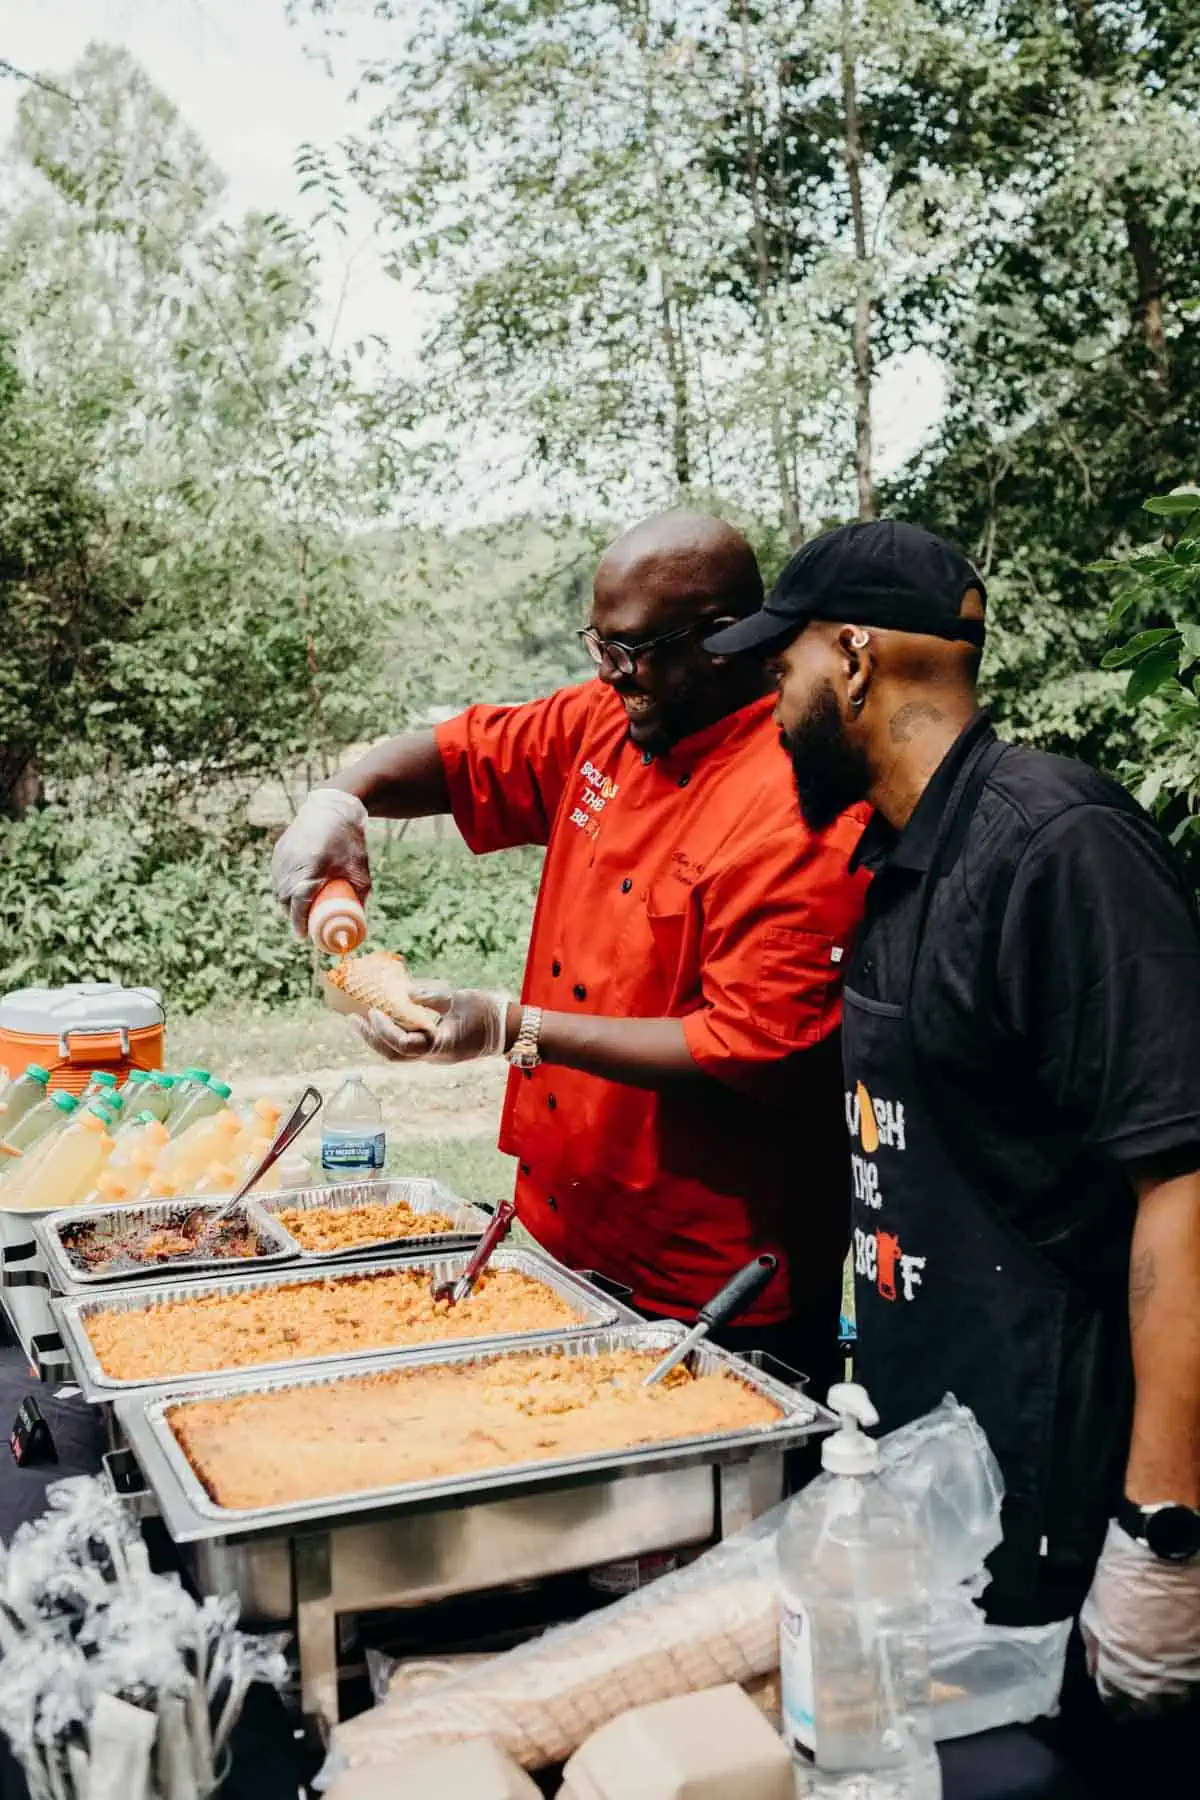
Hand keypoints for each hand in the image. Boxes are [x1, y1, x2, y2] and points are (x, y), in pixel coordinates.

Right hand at [271, 788, 370, 937]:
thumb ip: (359, 895)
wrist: (334, 808)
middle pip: (286, 900)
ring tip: (300, 911)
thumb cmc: (350, 841)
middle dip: (293, 916)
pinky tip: (294, 893)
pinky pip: (277, 877)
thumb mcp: (360, 870)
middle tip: (304, 926)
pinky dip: (284, 888)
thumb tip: (357, 920)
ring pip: (279, 889)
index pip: (299, 903)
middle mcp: (292, 863)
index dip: (299, 923)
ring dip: (287, 903)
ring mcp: (282, 856)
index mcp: (312, 868)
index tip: (303, 937)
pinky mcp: (279, 851)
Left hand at [352, 983, 510, 1065]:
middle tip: (352, 1018)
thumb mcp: (459, 999)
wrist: (507, 1030)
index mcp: (440, 1046)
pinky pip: (407, 1044)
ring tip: (360, 1019)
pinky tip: (383, 1018)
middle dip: (370, 1037)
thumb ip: (431, 997)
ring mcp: (433, 1054)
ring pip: (397, 1052)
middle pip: (393, 1054)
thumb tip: (405, 991)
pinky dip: (391, 1033)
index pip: (403, 1045)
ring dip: (377, 1037)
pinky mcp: (434, 1048)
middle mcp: (432, 1055)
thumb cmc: (487, 1013)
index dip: (385, 1031)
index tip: (373, 1012)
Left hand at [1080, 1520, 1199, 1713]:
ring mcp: (1191, 1668)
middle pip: (1149, 1706)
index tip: (1110, 1686)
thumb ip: (1094, 1643)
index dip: (1110, 1693)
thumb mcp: (1096, 1605)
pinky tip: (1178, 1659)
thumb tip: (1094, 1670)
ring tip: (1156, 1670)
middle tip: (1133, 1683)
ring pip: (1177, 1696)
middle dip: (1137, 1698)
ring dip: (1165, 1689)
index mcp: (1126, 1664)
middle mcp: (1162, 1675)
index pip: (1115, 1699)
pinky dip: (1187, 1674)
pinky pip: (1195, 1678)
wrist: (1170, 1544)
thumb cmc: (1125, 1572)